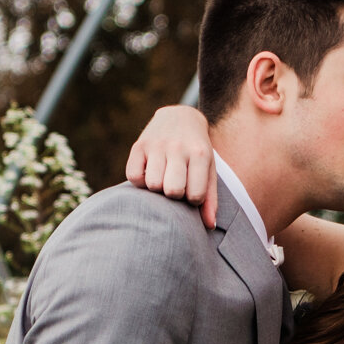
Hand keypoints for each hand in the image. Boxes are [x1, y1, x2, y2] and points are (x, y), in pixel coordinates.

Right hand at [124, 104, 217, 227]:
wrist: (180, 117)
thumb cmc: (197, 151)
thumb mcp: (208, 169)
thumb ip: (210, 198)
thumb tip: (209, 226)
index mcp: (199, 154)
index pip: (194, 196)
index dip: (192, 199)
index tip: (192, 191)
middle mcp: (178, 147)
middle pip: (172, 191)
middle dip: (174, 195)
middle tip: (176, 186)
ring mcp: (156, 145)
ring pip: (152, 185)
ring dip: (157, 188)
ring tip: (163, 179)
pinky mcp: (138, 145)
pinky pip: (133, 177)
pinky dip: (140, 181)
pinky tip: (149, 174)